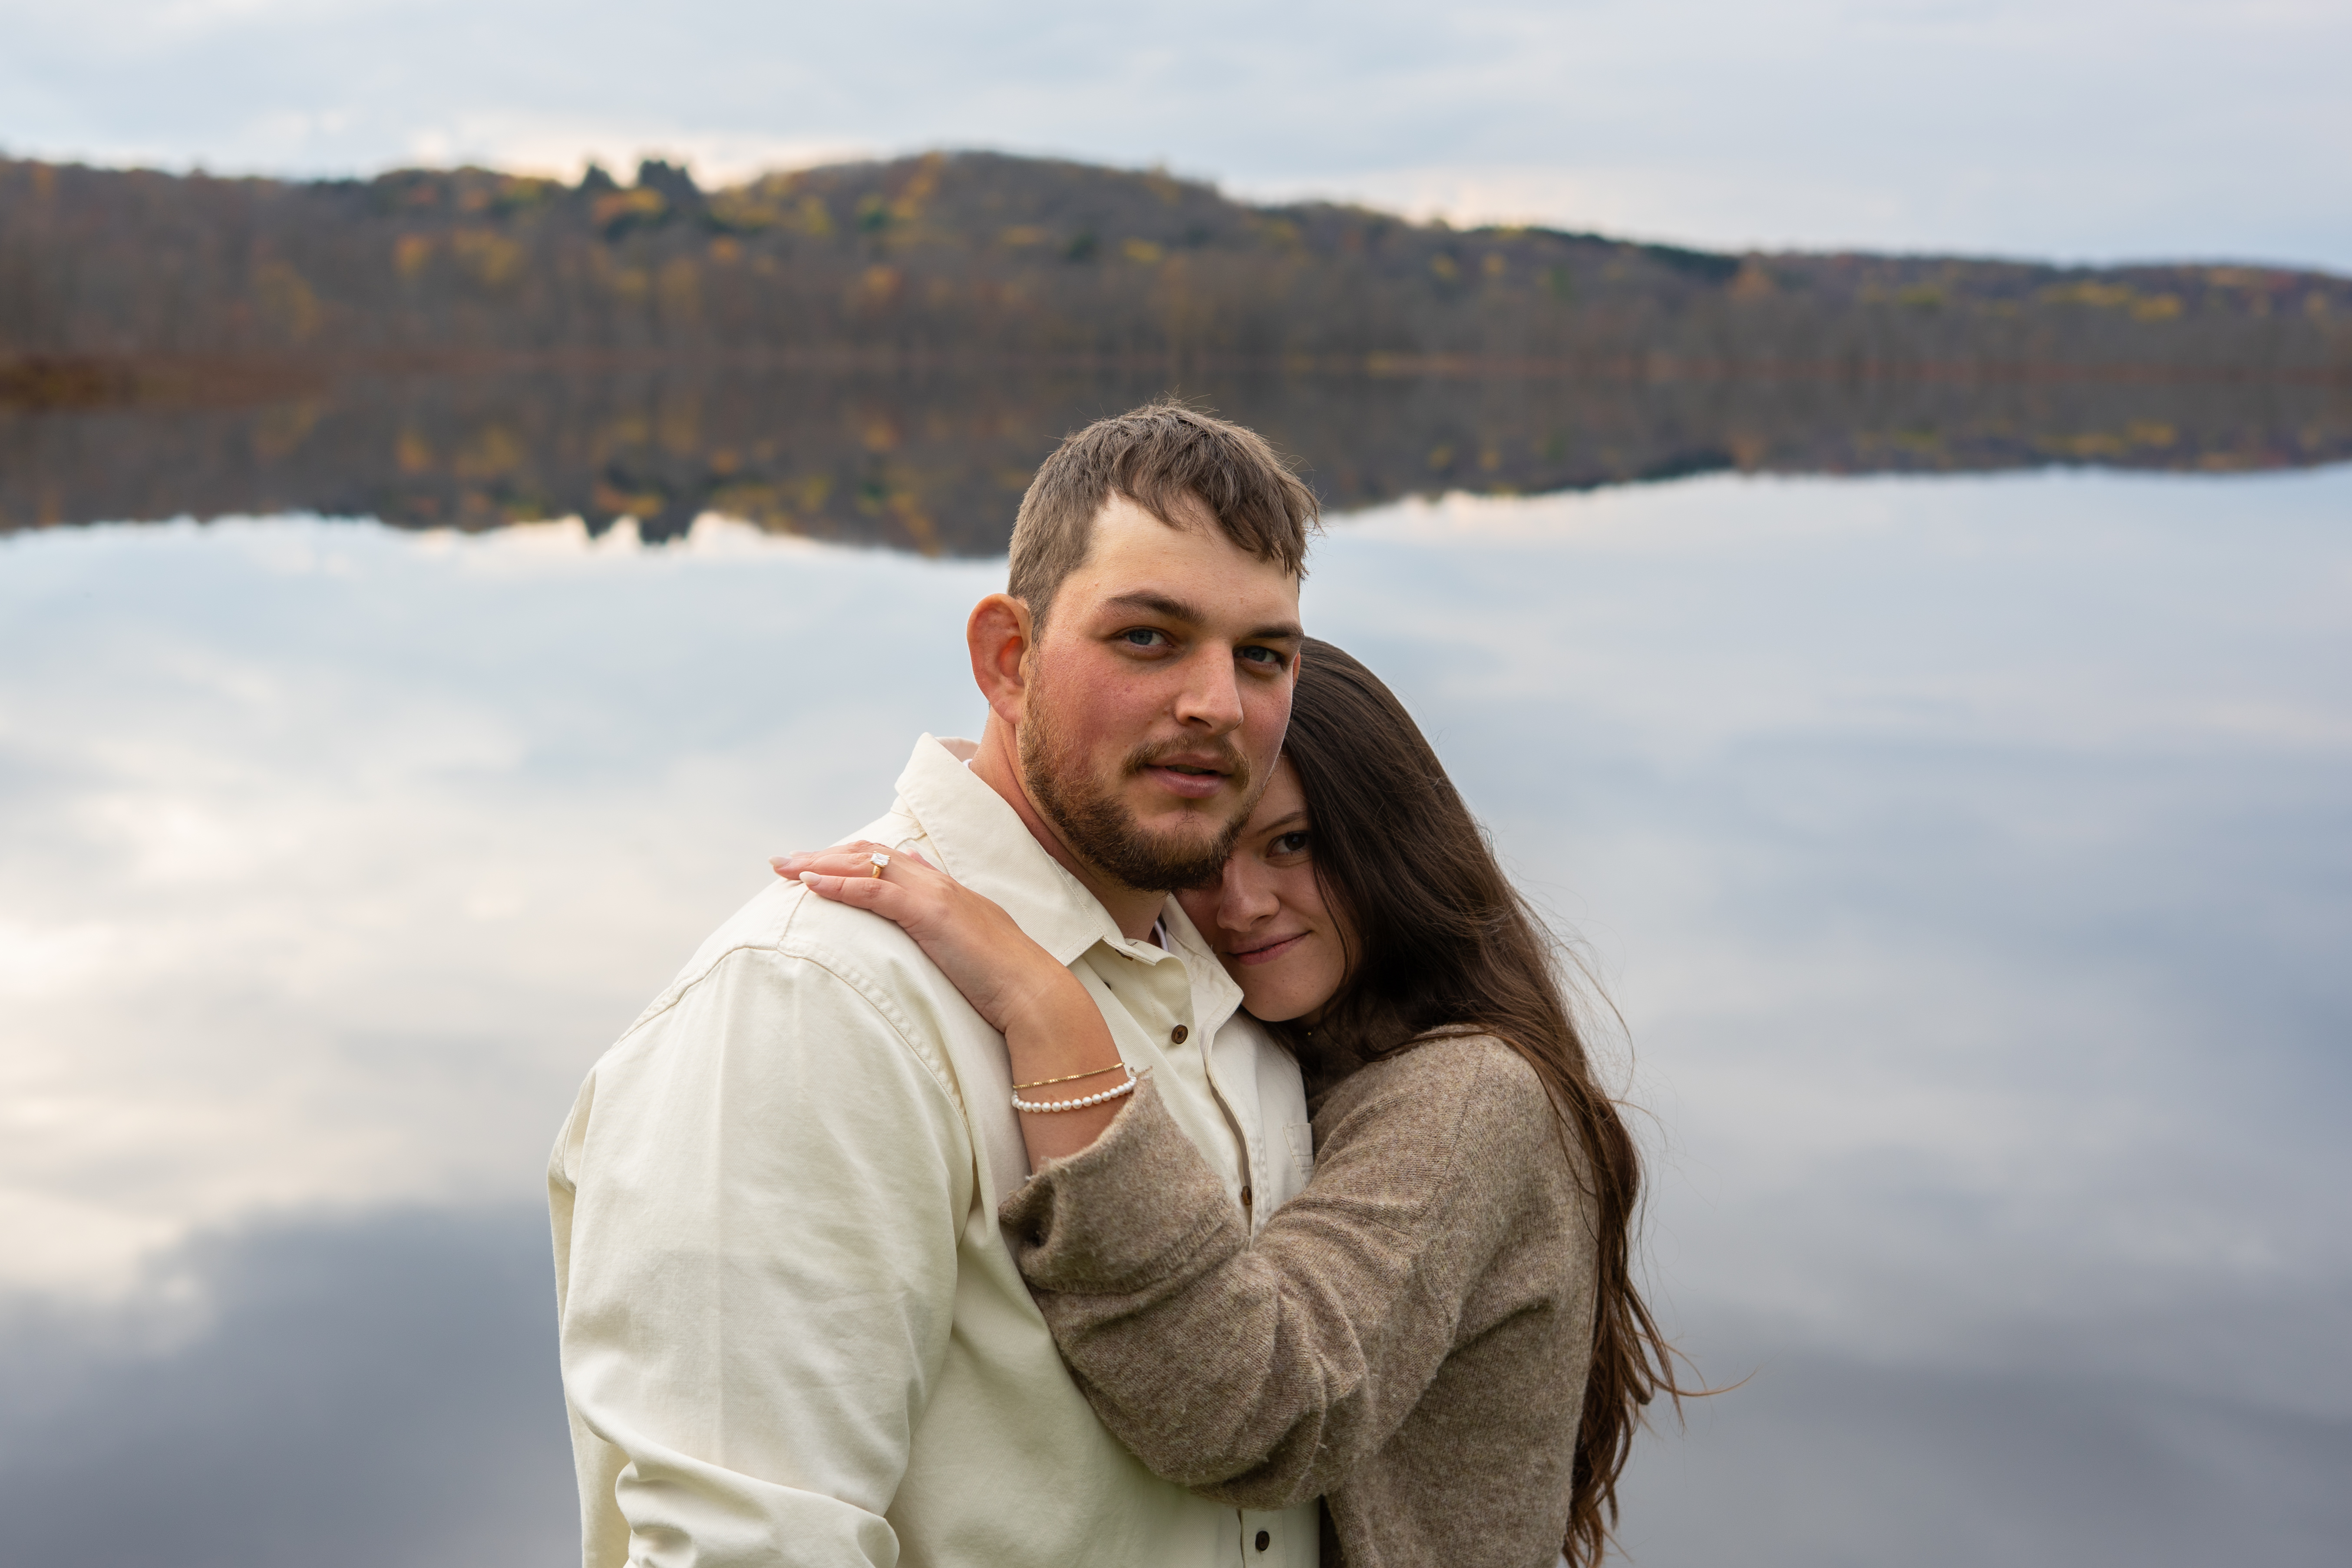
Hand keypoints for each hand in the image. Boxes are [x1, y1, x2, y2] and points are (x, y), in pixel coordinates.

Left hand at [772, 842, 1078, 1034]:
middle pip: (870, 855)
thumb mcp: (970, 944)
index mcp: (947, 891)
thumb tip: (925, 907)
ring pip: (867, 865)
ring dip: (820, 864)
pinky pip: (875, 891)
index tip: (817, 864)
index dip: (850, 859)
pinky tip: (811, 885)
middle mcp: (938, 883)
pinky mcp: (930, 914)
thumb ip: (946, 922)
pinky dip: (840, 885)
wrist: (1034, 995)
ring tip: (784, 867)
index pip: (889, 860)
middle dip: (824, 855)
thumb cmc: (1005, 983)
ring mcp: (935, 895)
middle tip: (783, 861)